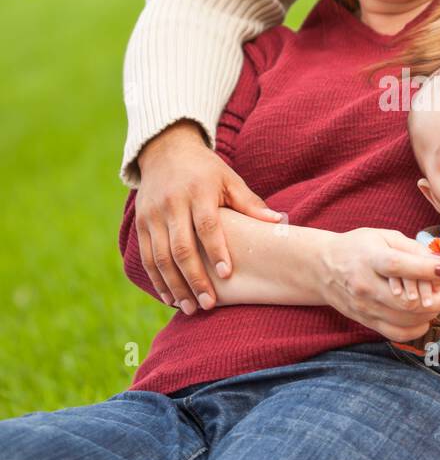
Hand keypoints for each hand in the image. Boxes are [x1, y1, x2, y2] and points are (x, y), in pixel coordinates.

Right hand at [136, 121, 284, 311]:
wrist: (165, 151)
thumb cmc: (206, 170)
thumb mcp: (229, 179)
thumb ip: (250, 203)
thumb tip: (279, 222)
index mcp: (198, 191)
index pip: (207, 224)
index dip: (216, 250)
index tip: (227, 274)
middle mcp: (171, 204)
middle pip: (181, 247)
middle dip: (194, 278)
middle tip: (208, 304)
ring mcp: (152, 215)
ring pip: (160, 257)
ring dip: (174, 286)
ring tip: (191, 308)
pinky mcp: (140, 224)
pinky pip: (146, 257)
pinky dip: (157, 280)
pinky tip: (170, 298)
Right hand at [319, 228, 439, 341]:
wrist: (323, 268)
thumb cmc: (358, 247)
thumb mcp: (384, 236)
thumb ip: (413, 249)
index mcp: (368, 259)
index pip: (398, 266)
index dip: (425, 269)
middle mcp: (364, 286)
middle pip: (406, 302)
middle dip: (439, 301)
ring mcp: (365, 308)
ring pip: (405, 320)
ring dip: (431, 314)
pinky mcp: (366, 321)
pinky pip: (396, 333)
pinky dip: (417, 328)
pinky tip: (426, 318)